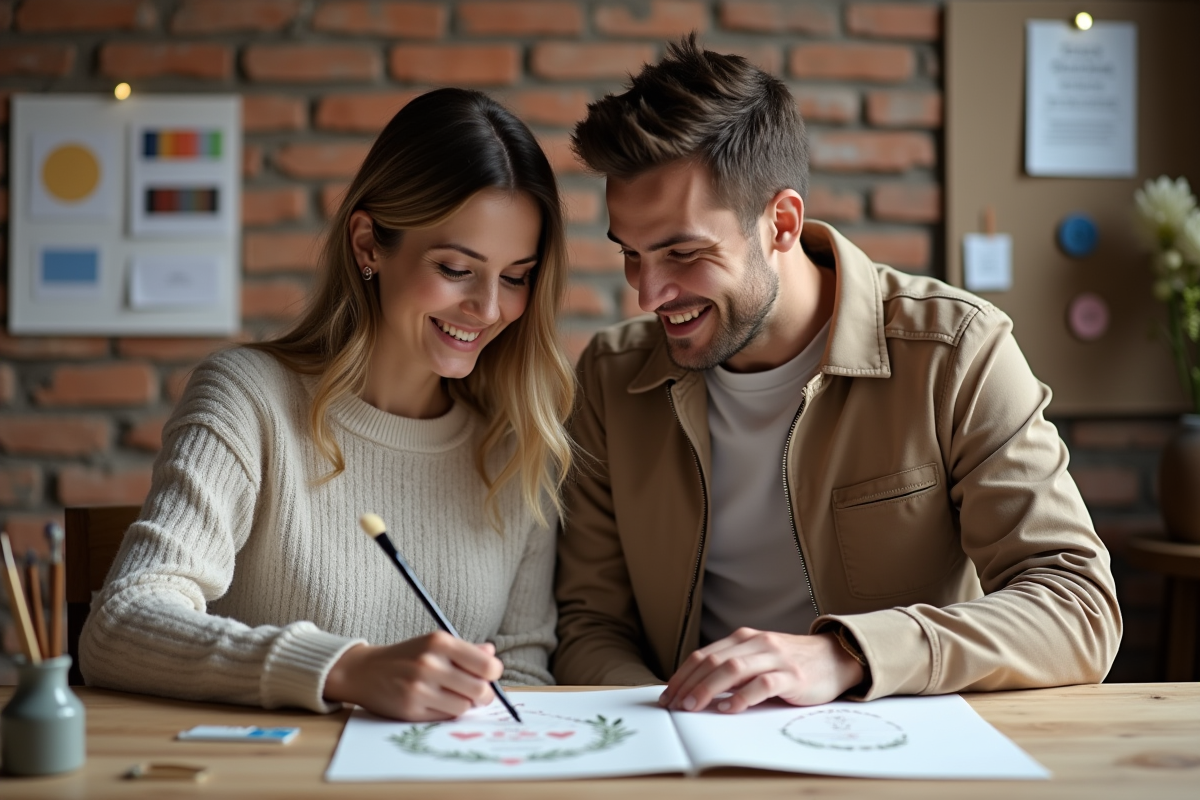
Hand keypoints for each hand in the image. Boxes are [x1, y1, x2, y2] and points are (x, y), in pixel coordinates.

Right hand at [323, 632, 502, 720]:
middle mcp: (430, 663)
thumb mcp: (435, 644)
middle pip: (480, 690)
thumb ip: (466, 650)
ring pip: (464, 706)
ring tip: (455, 696)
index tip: (490, 675)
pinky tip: (438, 702)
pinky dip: (447, 711)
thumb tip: (492, 654)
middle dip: (484, 695)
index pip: (486, 665)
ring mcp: (419, 688)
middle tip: (479, 693)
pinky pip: (445, 716)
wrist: (365, 671)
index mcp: (440, 642)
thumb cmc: (407, 656)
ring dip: (464, 704)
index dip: (493, 673)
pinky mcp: (411, 709)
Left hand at [659, 628, 862, 713]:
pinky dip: (743, 697)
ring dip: (708, 689)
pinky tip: (730, 709)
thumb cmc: (791, 663)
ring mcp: (775, 658)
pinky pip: (763, 684)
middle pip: (713, 661)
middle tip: (675, 705)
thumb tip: (696, 690)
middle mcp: (756, 643)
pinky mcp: (793, 675)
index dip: (682, 675)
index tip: (668, 695)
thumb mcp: (758, 659)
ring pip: (733, 669)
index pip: (704, 655)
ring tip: (693, 706)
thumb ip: (732, 669)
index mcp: (743, 639)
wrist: (834, 657)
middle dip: (689, 684)